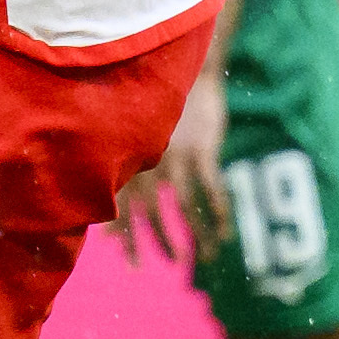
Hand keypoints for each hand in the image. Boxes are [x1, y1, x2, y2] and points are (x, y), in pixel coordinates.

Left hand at [114, 74, 230, 266]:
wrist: (187, 74)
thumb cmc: (162, 114)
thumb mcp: (140, 142)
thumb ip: (128, 178)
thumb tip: (113, 219)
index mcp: (131, 164)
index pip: (122, 208)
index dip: (125, 237)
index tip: (130, 265)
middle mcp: (148, 164)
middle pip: (151, 212)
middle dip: (160, 242)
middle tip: (172, 264)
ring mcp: (175, 157)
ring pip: (183, 206)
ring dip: (196, 234)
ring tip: (205, 255)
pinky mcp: (201, 150)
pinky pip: (210, 187)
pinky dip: (217, 211)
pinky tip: (224, 231)